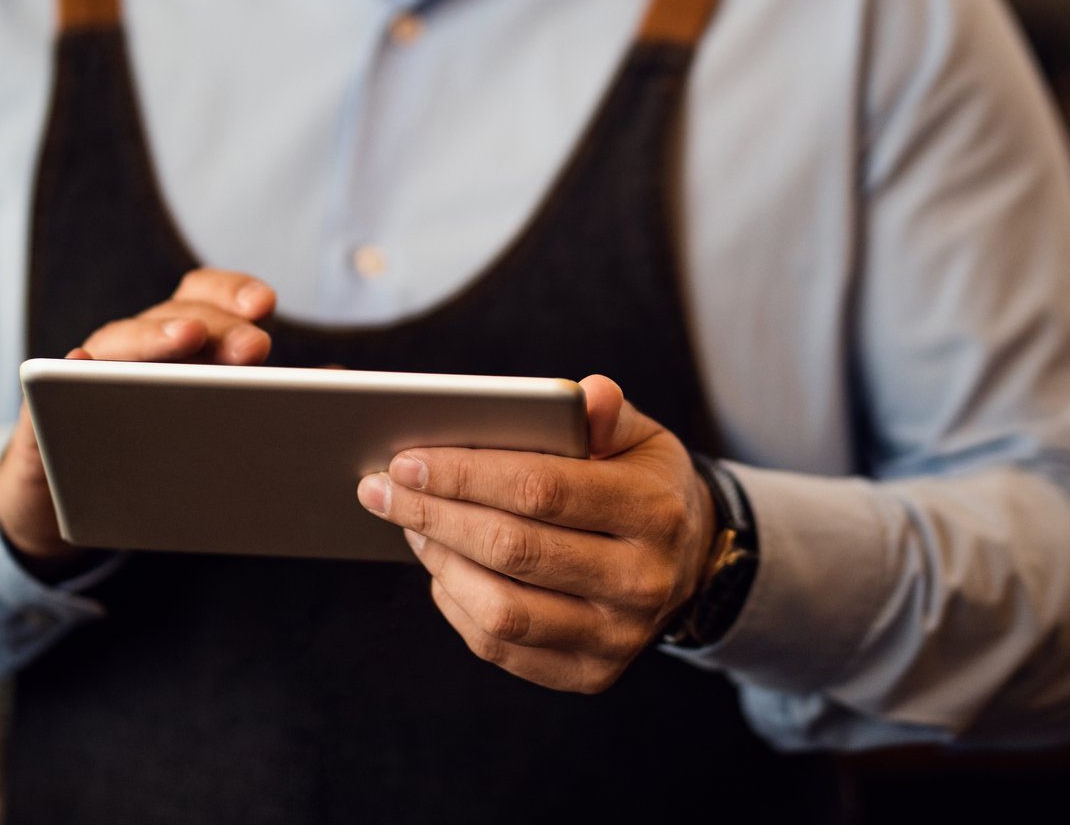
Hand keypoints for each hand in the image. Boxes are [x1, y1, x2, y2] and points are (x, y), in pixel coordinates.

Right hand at [0, 269, 276, 577]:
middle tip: (251, 344)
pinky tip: (79, 370)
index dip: (232, 292)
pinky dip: (65, 375)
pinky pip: (52, 391)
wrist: (72, 505)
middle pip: (172, 318)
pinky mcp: (47, 415)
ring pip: (117, 344)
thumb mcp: (219, 430)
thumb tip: (340, 383)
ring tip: (181, 339)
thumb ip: (269, 401)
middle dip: (214, 326)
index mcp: (182, 344)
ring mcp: (89, 377)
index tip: (266, 304)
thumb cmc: (161, 455)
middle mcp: (136, 349)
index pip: (206, 297)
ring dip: (151, 338)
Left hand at [356, 375, 717, 693]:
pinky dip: (456, 605)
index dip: (467, 474)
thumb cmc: (642, 483)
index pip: (543, 490)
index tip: (407, 458)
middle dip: (434, 514)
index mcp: (653, 511)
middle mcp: (642, 582)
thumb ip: (606, 414)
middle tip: (379, 487)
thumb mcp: (640, 439)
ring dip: (439, 562)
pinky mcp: (589, 675)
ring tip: (407, 523)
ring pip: (502, 609)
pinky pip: (502, 647)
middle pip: (513, 549)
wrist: (690, 563)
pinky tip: (439, 566)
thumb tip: (585, 394)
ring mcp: (617, 638)